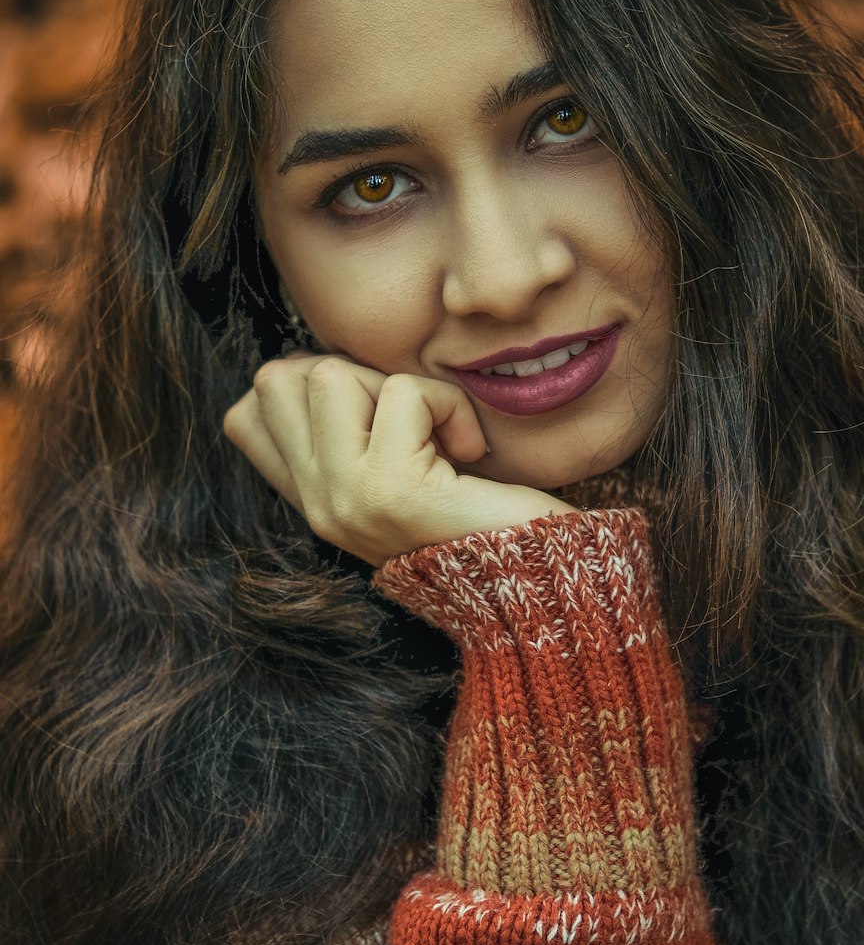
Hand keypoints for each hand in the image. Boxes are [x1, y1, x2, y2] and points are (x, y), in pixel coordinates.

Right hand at [222, 351, 574, 565]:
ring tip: (435, 434)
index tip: (371, 409)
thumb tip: (307, 362)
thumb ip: (343, 434)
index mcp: (314, 502)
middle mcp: (319, 506)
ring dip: (397, 385)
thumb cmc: (481, 515)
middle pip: (280, 380)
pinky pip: (403, 391)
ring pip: (330, 375)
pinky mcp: (391, 490)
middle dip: (352, 373)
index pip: (244, 418)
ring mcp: (346, 500)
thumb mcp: (392, 472)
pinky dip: (448, 404)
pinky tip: (469, 450)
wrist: (537, 581)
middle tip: (408, 421)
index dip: (303, 385)